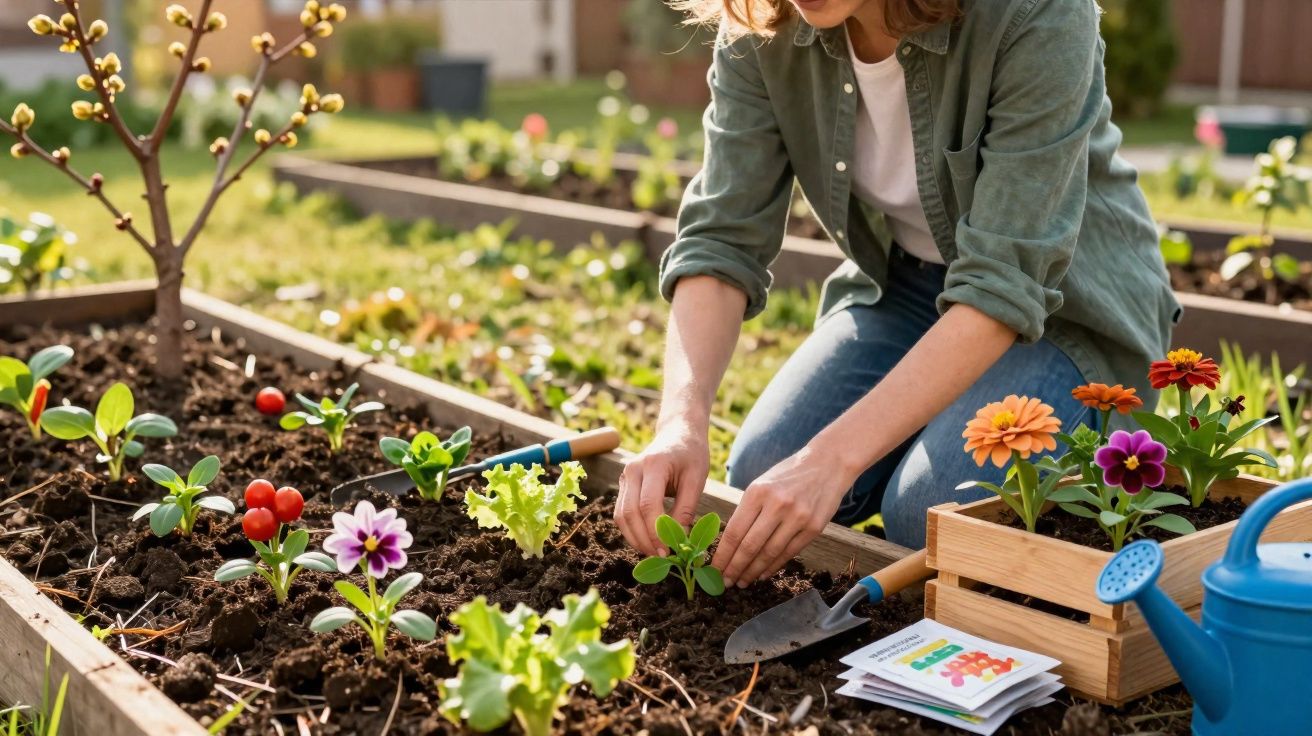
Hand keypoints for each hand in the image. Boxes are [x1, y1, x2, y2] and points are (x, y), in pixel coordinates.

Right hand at [616, 418, 709, 556]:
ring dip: (635, 539)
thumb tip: (680, 541)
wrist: (677, 433)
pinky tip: (648, 541)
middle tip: (662, 557)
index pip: (647, 504)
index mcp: (653, 465)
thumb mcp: (696, 478)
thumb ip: (686, 509)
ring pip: (620, 516)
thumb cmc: (691, 454)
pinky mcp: (623, 485)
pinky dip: (632, 531)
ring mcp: (624, 477)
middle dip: (644, 539)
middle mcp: (632, 470)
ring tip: (655, 553)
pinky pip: (621, 513)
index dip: (656, 531)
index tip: (669, 550)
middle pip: (629, 513)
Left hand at [711, 444, 855, 586]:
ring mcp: (797, 517)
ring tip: (743, 581)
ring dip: (753, 571)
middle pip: (750, 546)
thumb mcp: (762, 484)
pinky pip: (789, 553)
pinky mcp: (814, 527)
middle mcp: (777, 505)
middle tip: (726, 582)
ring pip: (769, 553)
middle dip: (735, 568)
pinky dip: (774, 566)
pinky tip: (763, 574)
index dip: (723, 555)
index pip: (734, 531)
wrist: (828, 464)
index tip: (714, 569)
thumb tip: (729, 544)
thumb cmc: (788, 475)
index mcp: (758, 492)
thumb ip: (747, 511)